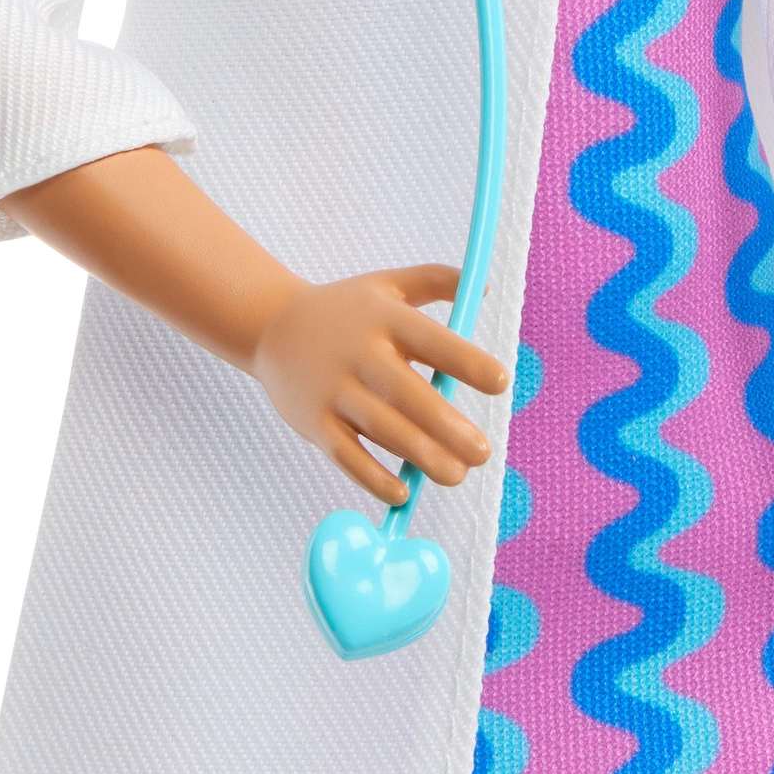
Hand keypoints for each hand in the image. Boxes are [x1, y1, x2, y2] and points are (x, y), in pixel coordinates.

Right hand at [251, 263, 508, 505]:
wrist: (273, 327)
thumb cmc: (346, 309)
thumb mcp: (388, 284)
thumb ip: (436, 280)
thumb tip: (483, 287)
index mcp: (384, 318)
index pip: (430, 340)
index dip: (466, 361)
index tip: (500, 382)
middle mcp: (359, 353)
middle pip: (406, 393)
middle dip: (447, 426)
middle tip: (483, 451)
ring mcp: (333, 390)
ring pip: (381, 429)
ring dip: (421, 456)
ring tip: (456, 475)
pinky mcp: (314, 422)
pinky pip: (346, 455)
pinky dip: (372, 477)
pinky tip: (403, 492)